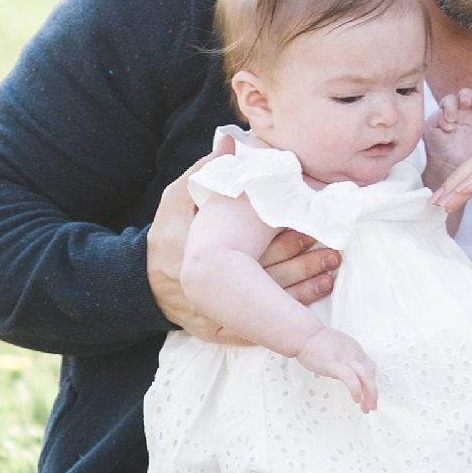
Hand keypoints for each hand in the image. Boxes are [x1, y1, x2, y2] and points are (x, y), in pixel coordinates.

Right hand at [146, 173, 337, 329]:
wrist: (138, 284)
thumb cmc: (163, 238)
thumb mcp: (175, 200)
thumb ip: (203, 171)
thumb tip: (229, 141)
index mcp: (207, 253)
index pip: (254, 247)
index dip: (285, 239)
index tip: (311, 229)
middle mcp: (213, 287)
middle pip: (266, 278)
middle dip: (303, 267)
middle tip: (333, 256)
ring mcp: (214, 313)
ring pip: (266, 306)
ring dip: (300, 292)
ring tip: (328, 277)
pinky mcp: (215, 331)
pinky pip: (253, 330)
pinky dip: (280, 319)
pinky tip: (304, 309)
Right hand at [298, 323, 379, 413]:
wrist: (306, 335)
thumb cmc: (317, 342)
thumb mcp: (339, 349)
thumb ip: (346, 360)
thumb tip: (348, 373)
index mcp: (355, 350)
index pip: (370, 368)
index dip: (372, 383)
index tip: (371, 394)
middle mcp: (355, 354)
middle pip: (371, 375)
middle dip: (373, 392)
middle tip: (372, 405)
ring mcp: (346, 359)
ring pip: (366, 377)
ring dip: (369, 394)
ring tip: (367, 406)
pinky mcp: (336, 364)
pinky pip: (351, 379)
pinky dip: (356, 390)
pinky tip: (356, 399)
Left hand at [422, 86, 471, 174]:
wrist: (449, 166)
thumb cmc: (438, 148)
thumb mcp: (430, 131)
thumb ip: (436, 118)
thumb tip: (448, 116)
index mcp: (448, 110)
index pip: (450, 99)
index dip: (450, 105)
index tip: (449, 119)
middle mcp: (462, 112)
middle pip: (467, 94)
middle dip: (466, 95)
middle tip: (464, 102)